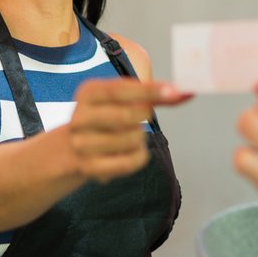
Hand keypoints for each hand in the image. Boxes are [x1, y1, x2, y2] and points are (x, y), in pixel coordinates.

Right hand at [66, 79, 190, 182]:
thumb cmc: (106, 117)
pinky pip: (129, 162)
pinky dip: (139, 157)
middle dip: (143, 116)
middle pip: (126, 116)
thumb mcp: (122, 99)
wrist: (72, 148)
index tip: (173, 91)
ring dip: (140, 138)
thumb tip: (185, 92)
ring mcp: (82, 144)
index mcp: (88, 93)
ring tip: (129, 137)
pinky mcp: (90, 167)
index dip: (148, 90)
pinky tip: (131, 152)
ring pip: (132, 139)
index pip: (120, 89)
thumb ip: (152, 94)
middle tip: (140, 118)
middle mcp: (80, 117)